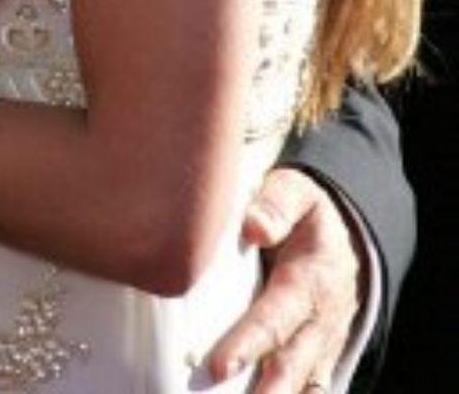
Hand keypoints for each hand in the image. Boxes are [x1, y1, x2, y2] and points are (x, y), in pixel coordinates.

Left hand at [204, 167, 365, 390]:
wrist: (346, 237)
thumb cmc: (309, 216)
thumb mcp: (297, 193)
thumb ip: (276, 205)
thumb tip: (253, 226)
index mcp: (310, 281)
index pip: (276, 318)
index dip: (249, 343)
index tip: (220, 366)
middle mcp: (319, 322)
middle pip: (290, 365)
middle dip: (264, 393)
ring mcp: (321, 346)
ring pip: (302, 386)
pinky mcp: (317, 360)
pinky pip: (310, 391)